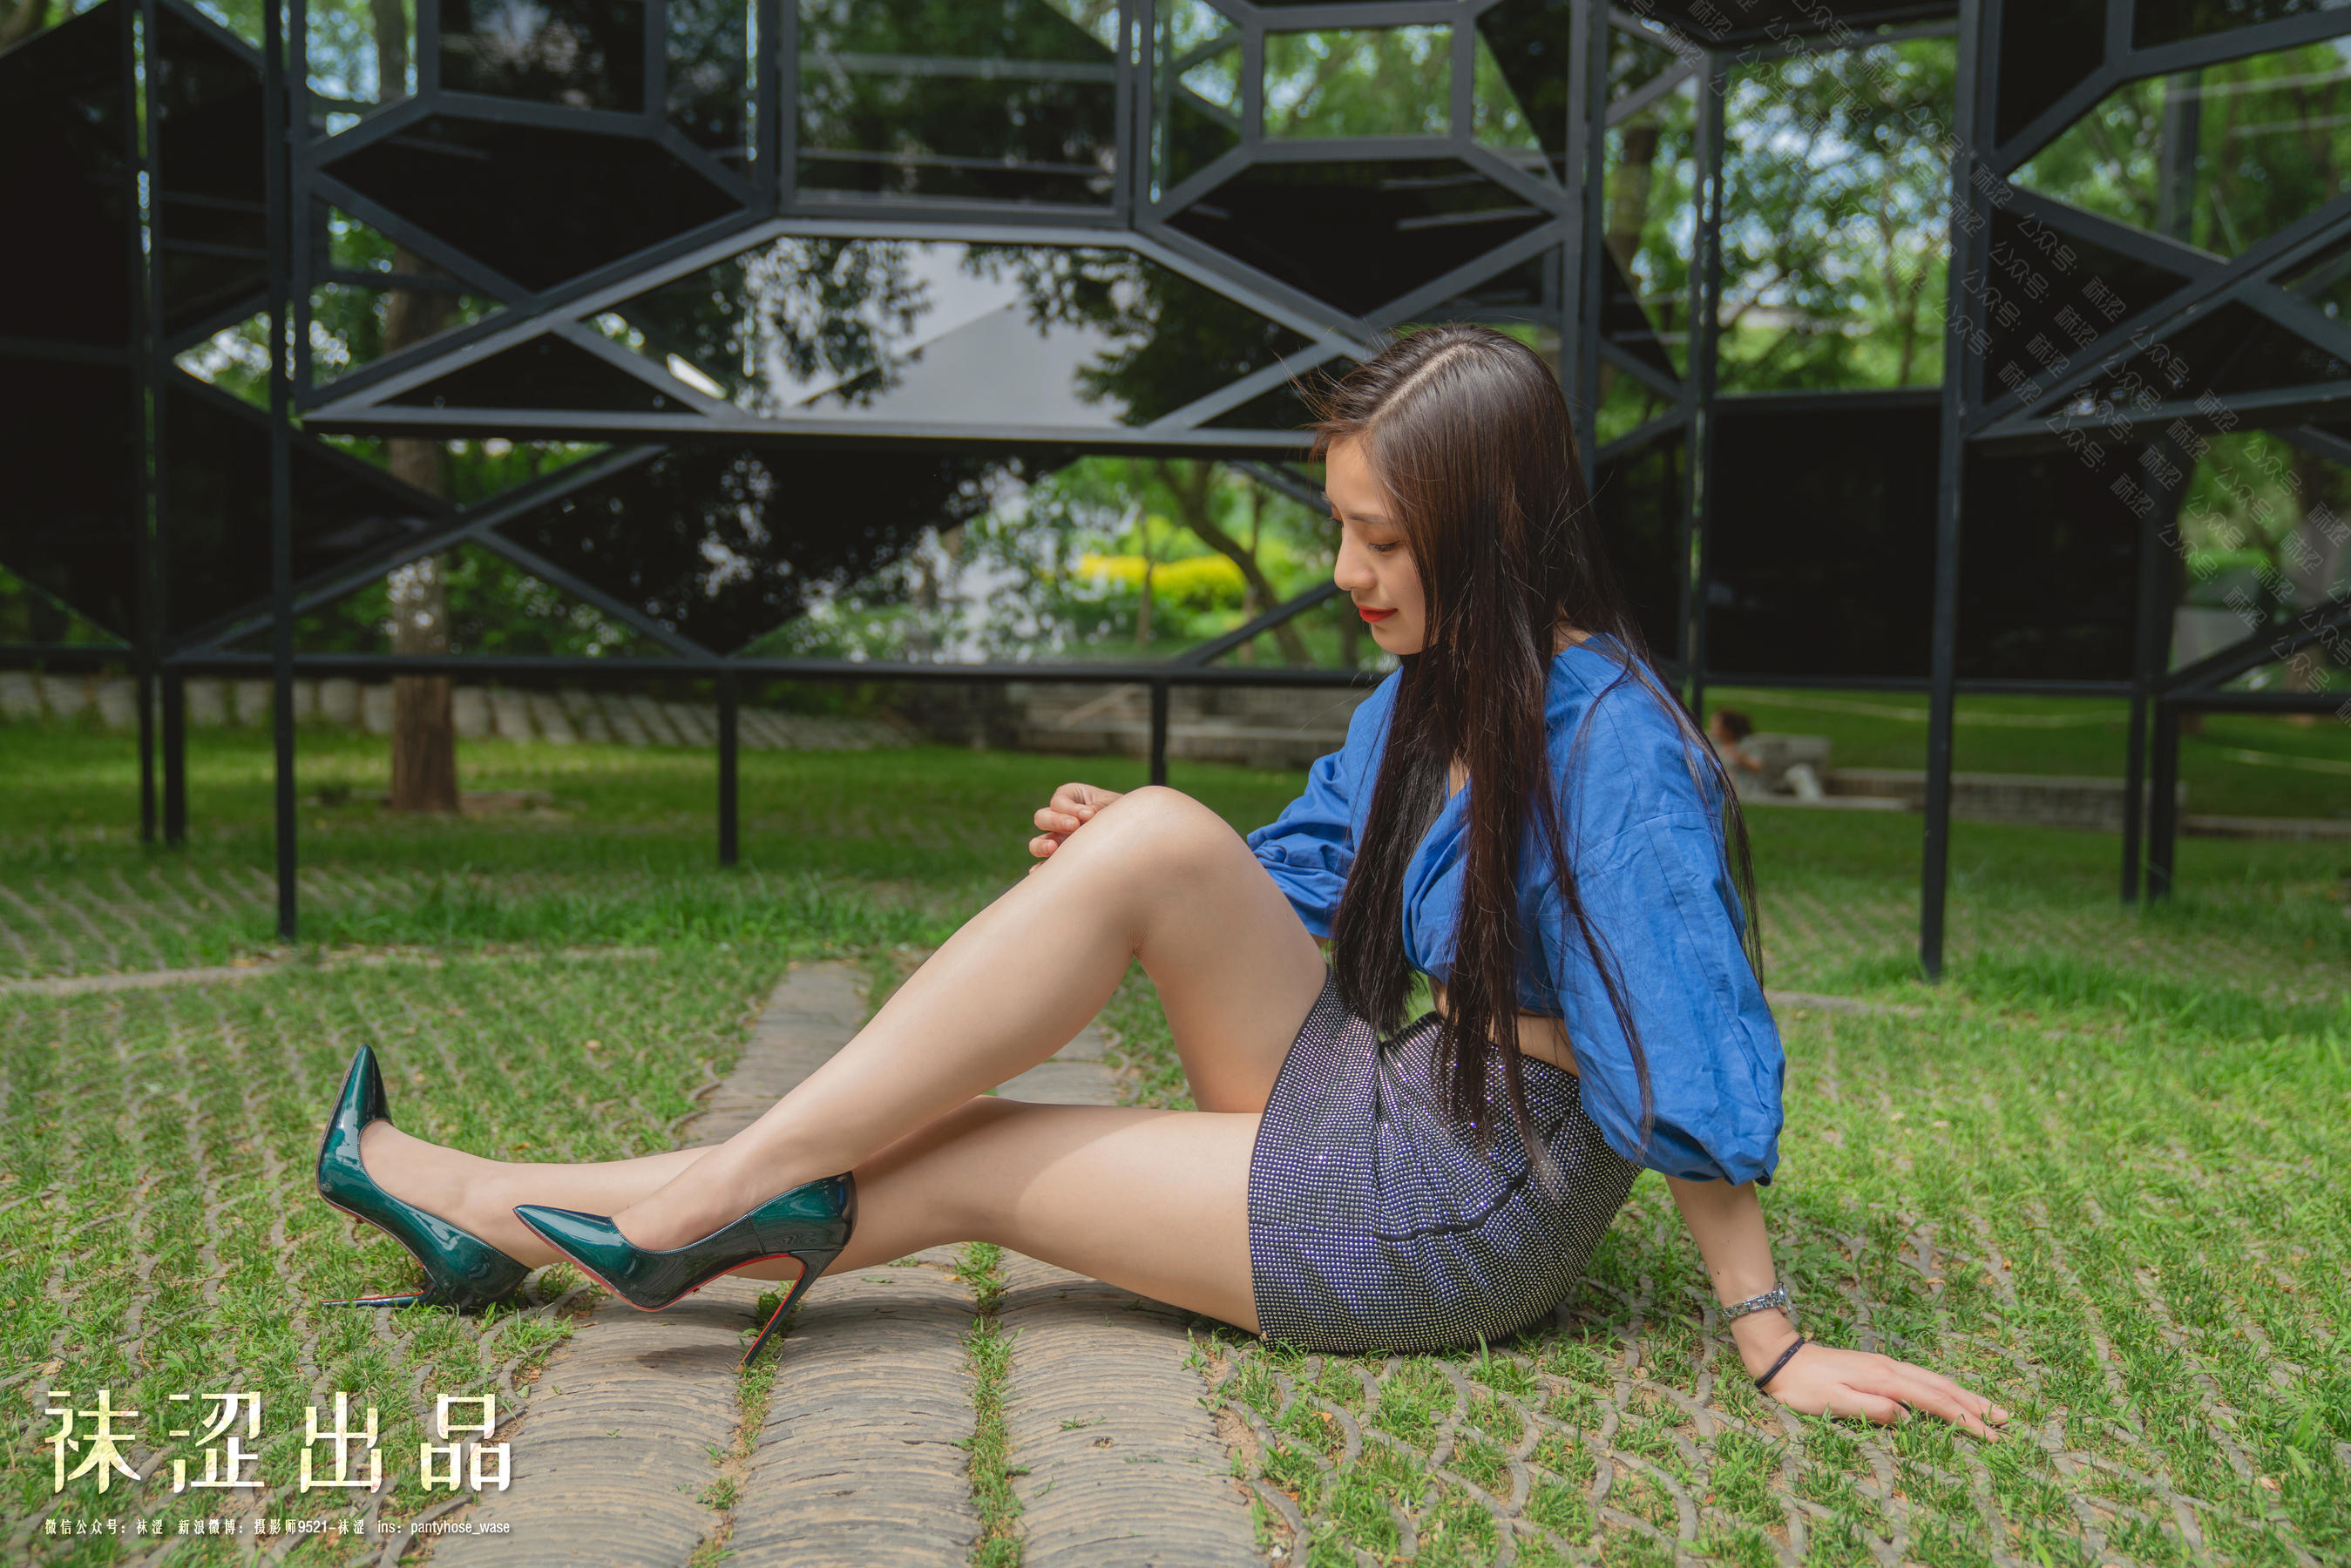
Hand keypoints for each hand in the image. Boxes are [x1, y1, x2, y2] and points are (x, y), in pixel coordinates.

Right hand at [1027, 782, 1123, 872]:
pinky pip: (1044, 866)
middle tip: (1075, 826)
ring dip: (1041, 845)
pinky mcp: (1061, 861)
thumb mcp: (1114, 805)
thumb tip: (1088, 815)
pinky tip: (1039, 872)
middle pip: (1042, 817)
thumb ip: (1100, 807)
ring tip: (1053, 848)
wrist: (1133, 838)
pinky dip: (1040, 869)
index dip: (1070, 807)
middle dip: (1056, 821)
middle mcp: (1060, 819)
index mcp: (1071, 798)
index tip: (1089, 814)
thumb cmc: (1123, 815)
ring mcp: (1058, 841)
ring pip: (1036, 842)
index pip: (1059, 800)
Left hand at [1749, 1330, 2008, 1438]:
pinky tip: (1949, 1393)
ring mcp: (1886, 1364)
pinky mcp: (1878, 1366)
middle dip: (1975, 1404)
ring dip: (1964, 1394)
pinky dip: (1944, 1387)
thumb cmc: (1802, 1386)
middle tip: (2006, 1420)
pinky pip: (1921, 1377)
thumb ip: (1871, 1409)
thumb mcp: (1832, 1402)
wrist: (1780, 1358)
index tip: (1991, 1435)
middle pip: (1942, 1386)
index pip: (1934, 1401)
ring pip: (1934, 1379)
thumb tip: (1907, 1417)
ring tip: (1989, 1407)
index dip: (1964, 1419)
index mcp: (1884, 1379)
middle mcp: (1891, 1368)